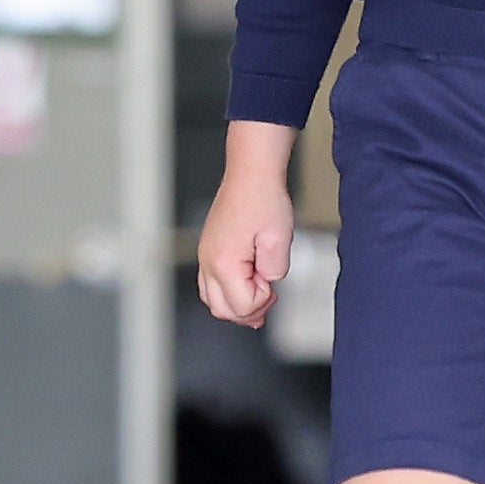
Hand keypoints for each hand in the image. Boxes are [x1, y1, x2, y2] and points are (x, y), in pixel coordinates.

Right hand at [196, 128, 298, 325]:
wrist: (251, 173)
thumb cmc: (263, 199)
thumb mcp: (279, 240)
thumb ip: (274, 271)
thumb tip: (266, 282)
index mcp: (223, 263)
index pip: (243, 306)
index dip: (264, 299)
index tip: (273, 278)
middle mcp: (208, 262)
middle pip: (223, 310)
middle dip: (250, 309)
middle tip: (271, 296)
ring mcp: (205, 256)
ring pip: (214, 301)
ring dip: (237, 304)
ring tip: (260, 296)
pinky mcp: (209, 250)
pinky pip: (211, 285)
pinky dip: (228, 292)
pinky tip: (246, 285)